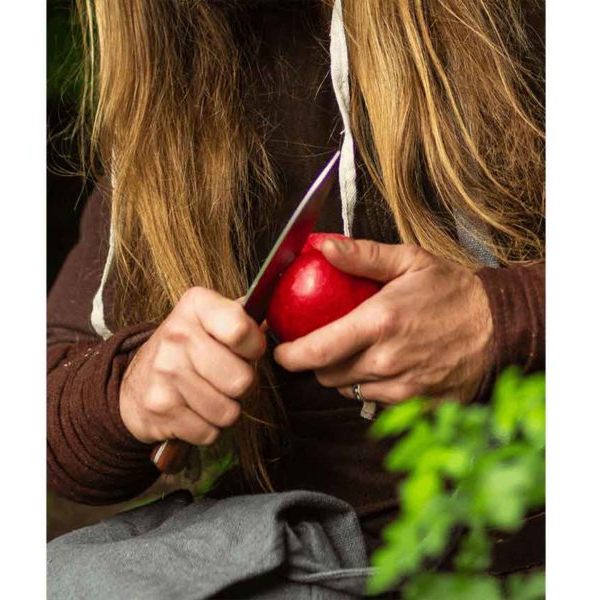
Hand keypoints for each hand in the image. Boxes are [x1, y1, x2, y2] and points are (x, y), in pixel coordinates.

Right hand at [120, 288, 265, 444]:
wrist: (134, 383)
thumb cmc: (187, 349)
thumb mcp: (210, 319)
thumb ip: (243, 316)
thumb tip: (275, 320)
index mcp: (196, 305)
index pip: (242, 329)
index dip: (254, 346)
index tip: (247, 349)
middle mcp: (177, 334)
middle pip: (242, 380)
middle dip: (241, 386)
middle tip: (225, 378)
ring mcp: (165, 372)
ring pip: (228, 412)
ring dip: (225, 410)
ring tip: (208, 394)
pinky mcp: (159, 408)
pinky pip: (209, 432)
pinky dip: (206, 428)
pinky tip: (192, 411)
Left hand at [274, 239, 492, 403]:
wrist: (499, 326)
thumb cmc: (453, 291)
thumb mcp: (409, 261)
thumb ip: (362, 256)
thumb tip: (323, 247)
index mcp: (379, 323)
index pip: (316, 351)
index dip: (289, 355)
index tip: (280, 350)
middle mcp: (387, 360)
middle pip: (326, 375)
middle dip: (315, 362)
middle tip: (322, 343)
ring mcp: (402, 387)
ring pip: (348, 390)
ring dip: (343, 374)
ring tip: (356, 351)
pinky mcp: (417, 405)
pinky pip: (375, 401)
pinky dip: (369, 386)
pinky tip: (382, 365)